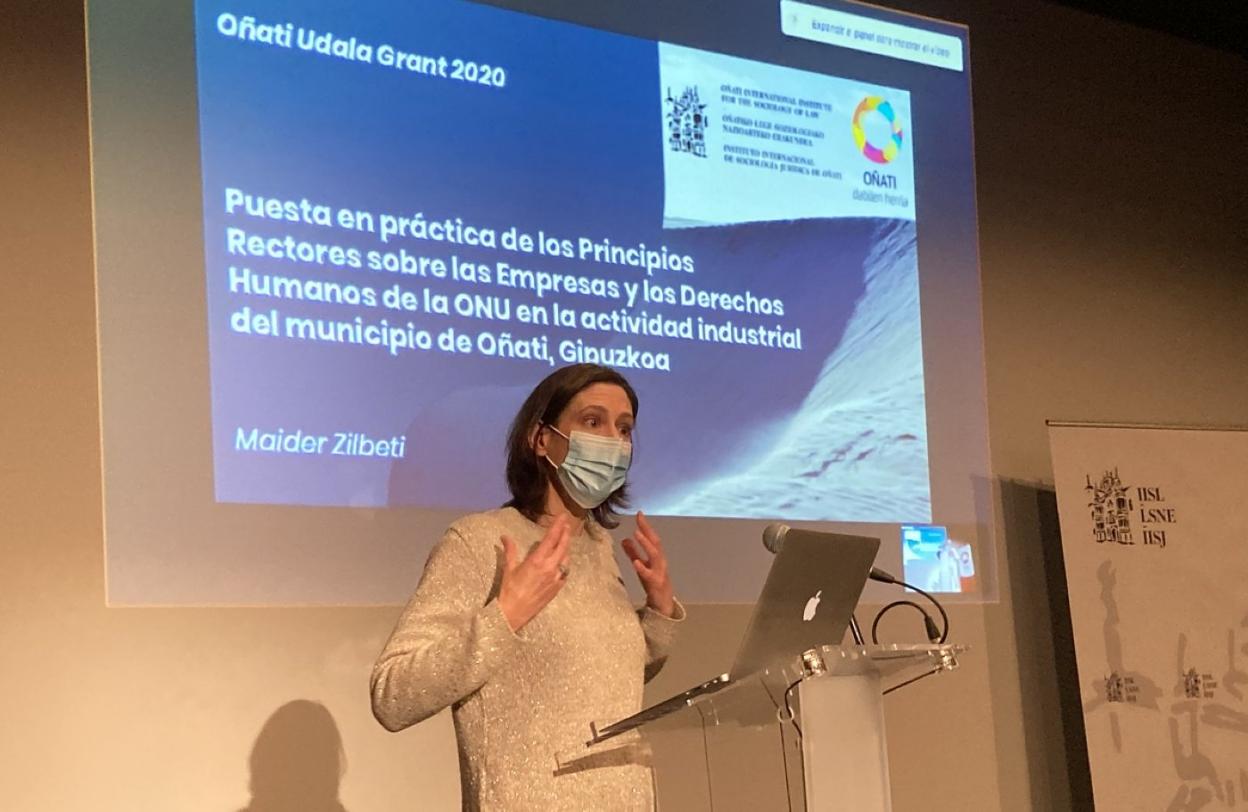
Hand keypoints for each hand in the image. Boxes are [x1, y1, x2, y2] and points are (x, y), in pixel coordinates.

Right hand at [497, 514, 571, 631]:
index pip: (551, 538)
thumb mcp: (509, 568)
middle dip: (566, 533)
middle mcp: (550, 568)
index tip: (563, 517)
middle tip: (567, 524)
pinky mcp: (557, 589)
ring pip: (566, 559)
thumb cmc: (509, 590)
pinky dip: (564, 565)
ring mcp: (555, 579)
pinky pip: (565, 573)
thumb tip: (504, 537)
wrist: (513, 613)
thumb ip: (510, 550)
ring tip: (565, 541)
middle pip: (563, 546)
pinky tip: (562, 563)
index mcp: (537, 560)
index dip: (558, 526)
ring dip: (566, 548)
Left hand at [622, 512, 674, 616]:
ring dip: (646, 544)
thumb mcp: (641, 566)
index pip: (652, 537)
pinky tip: (636, 562)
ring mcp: (659, 572)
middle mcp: (660, 562)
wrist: (662, 604)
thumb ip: (633, 553)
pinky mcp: (656, 584)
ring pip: (655, 555)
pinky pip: (649, 575)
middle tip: (639, 518)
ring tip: (636, 534)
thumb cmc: (652, 583)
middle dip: (647, 530)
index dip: (646, 526)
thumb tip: (624, 539)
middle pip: (655, 543)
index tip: (639, 513)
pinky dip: (643, 568)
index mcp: (657, 556)